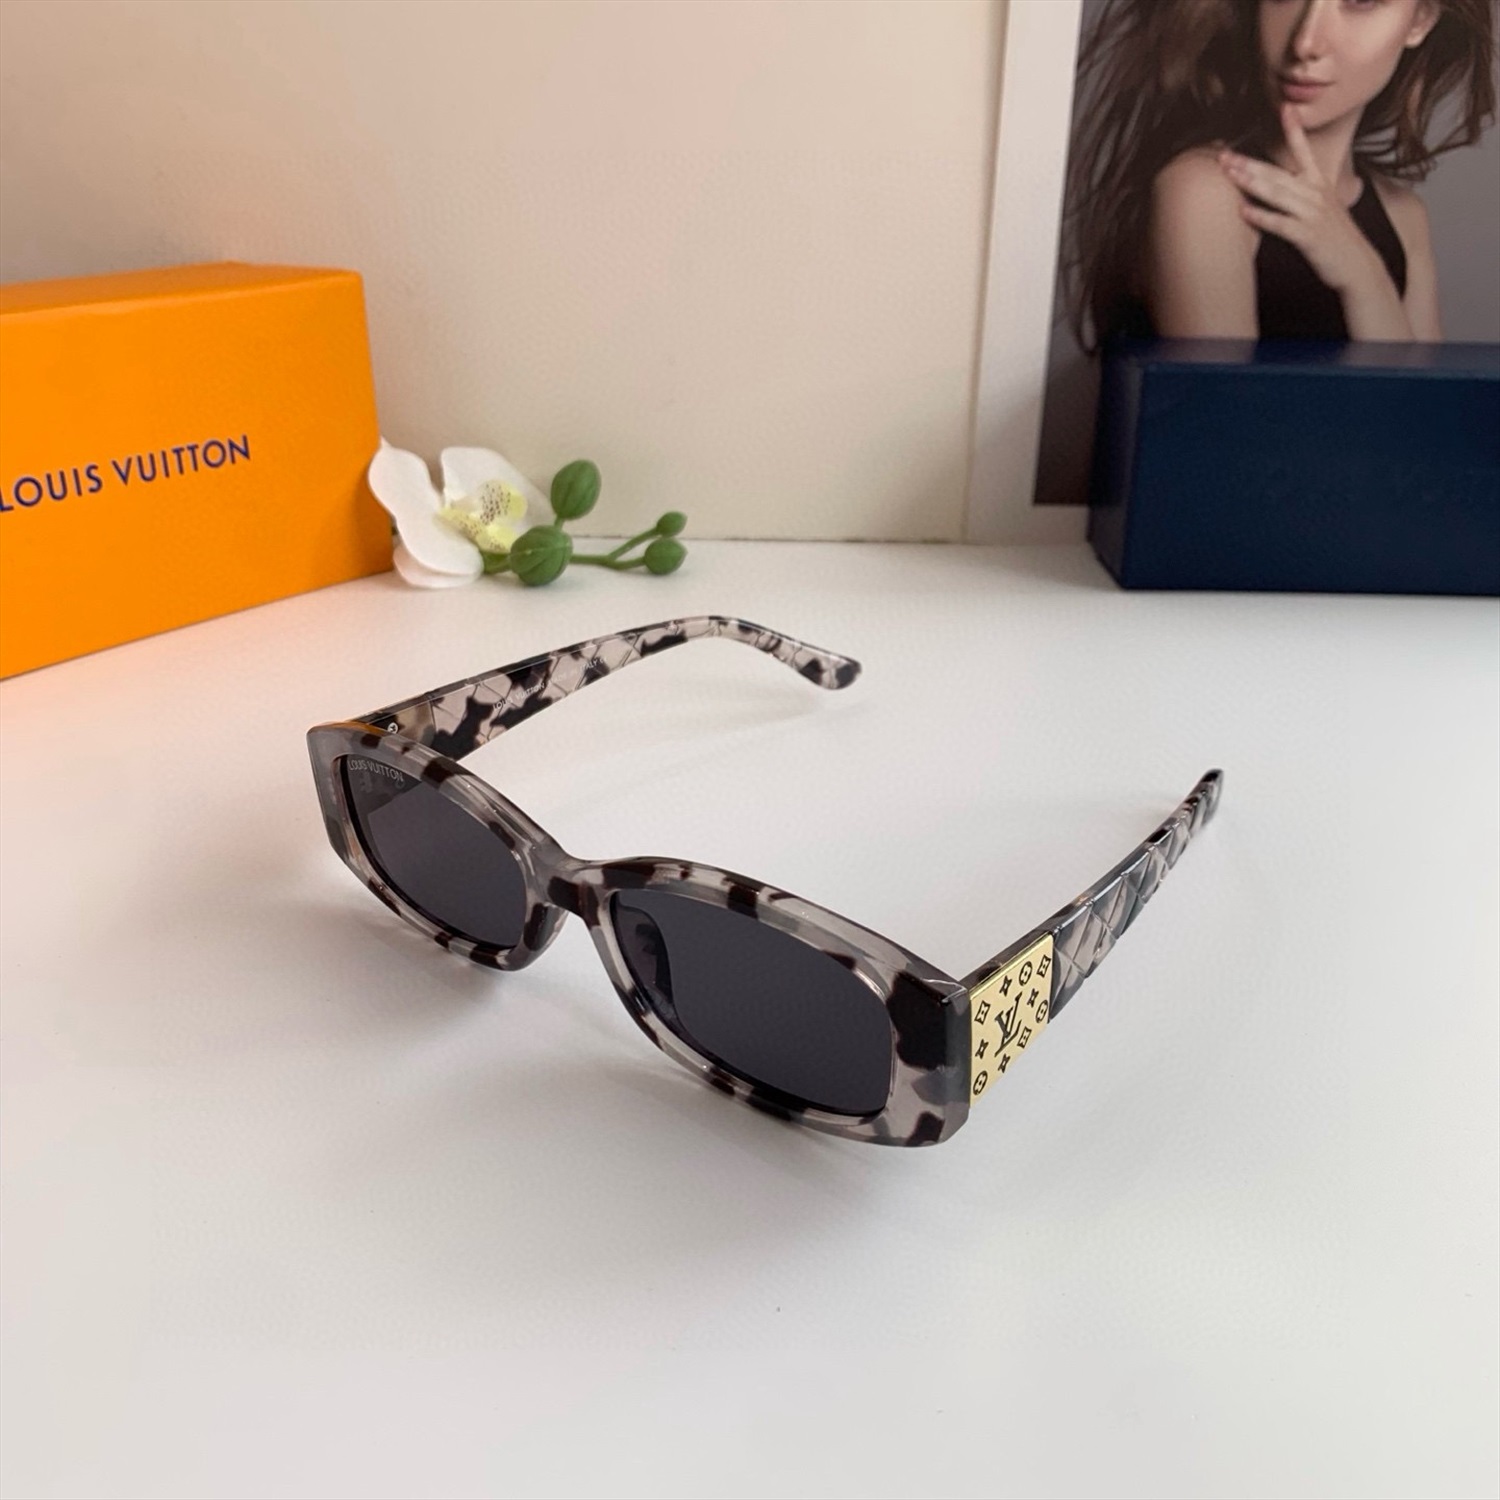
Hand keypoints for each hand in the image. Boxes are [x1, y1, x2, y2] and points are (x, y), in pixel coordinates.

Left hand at [1218, 104, 1388, 296]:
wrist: (1356, 265)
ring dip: (1251, 182)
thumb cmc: (1334, 239)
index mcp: (1319, 184)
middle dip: (1249, 163)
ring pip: (1277, 193)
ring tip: (1228, 174)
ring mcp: (1313, 214)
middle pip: (1278, 173)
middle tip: (1224, 155)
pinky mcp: (1309, 235)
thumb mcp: (1322, 208)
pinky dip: (1262, 217)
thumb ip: (1303, 194)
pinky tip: (1243, 211)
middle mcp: (1316, 194)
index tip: (1284, 107)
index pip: (1304, 151)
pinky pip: (1281, 224)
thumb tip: (1280, 186)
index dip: (1294, 129)